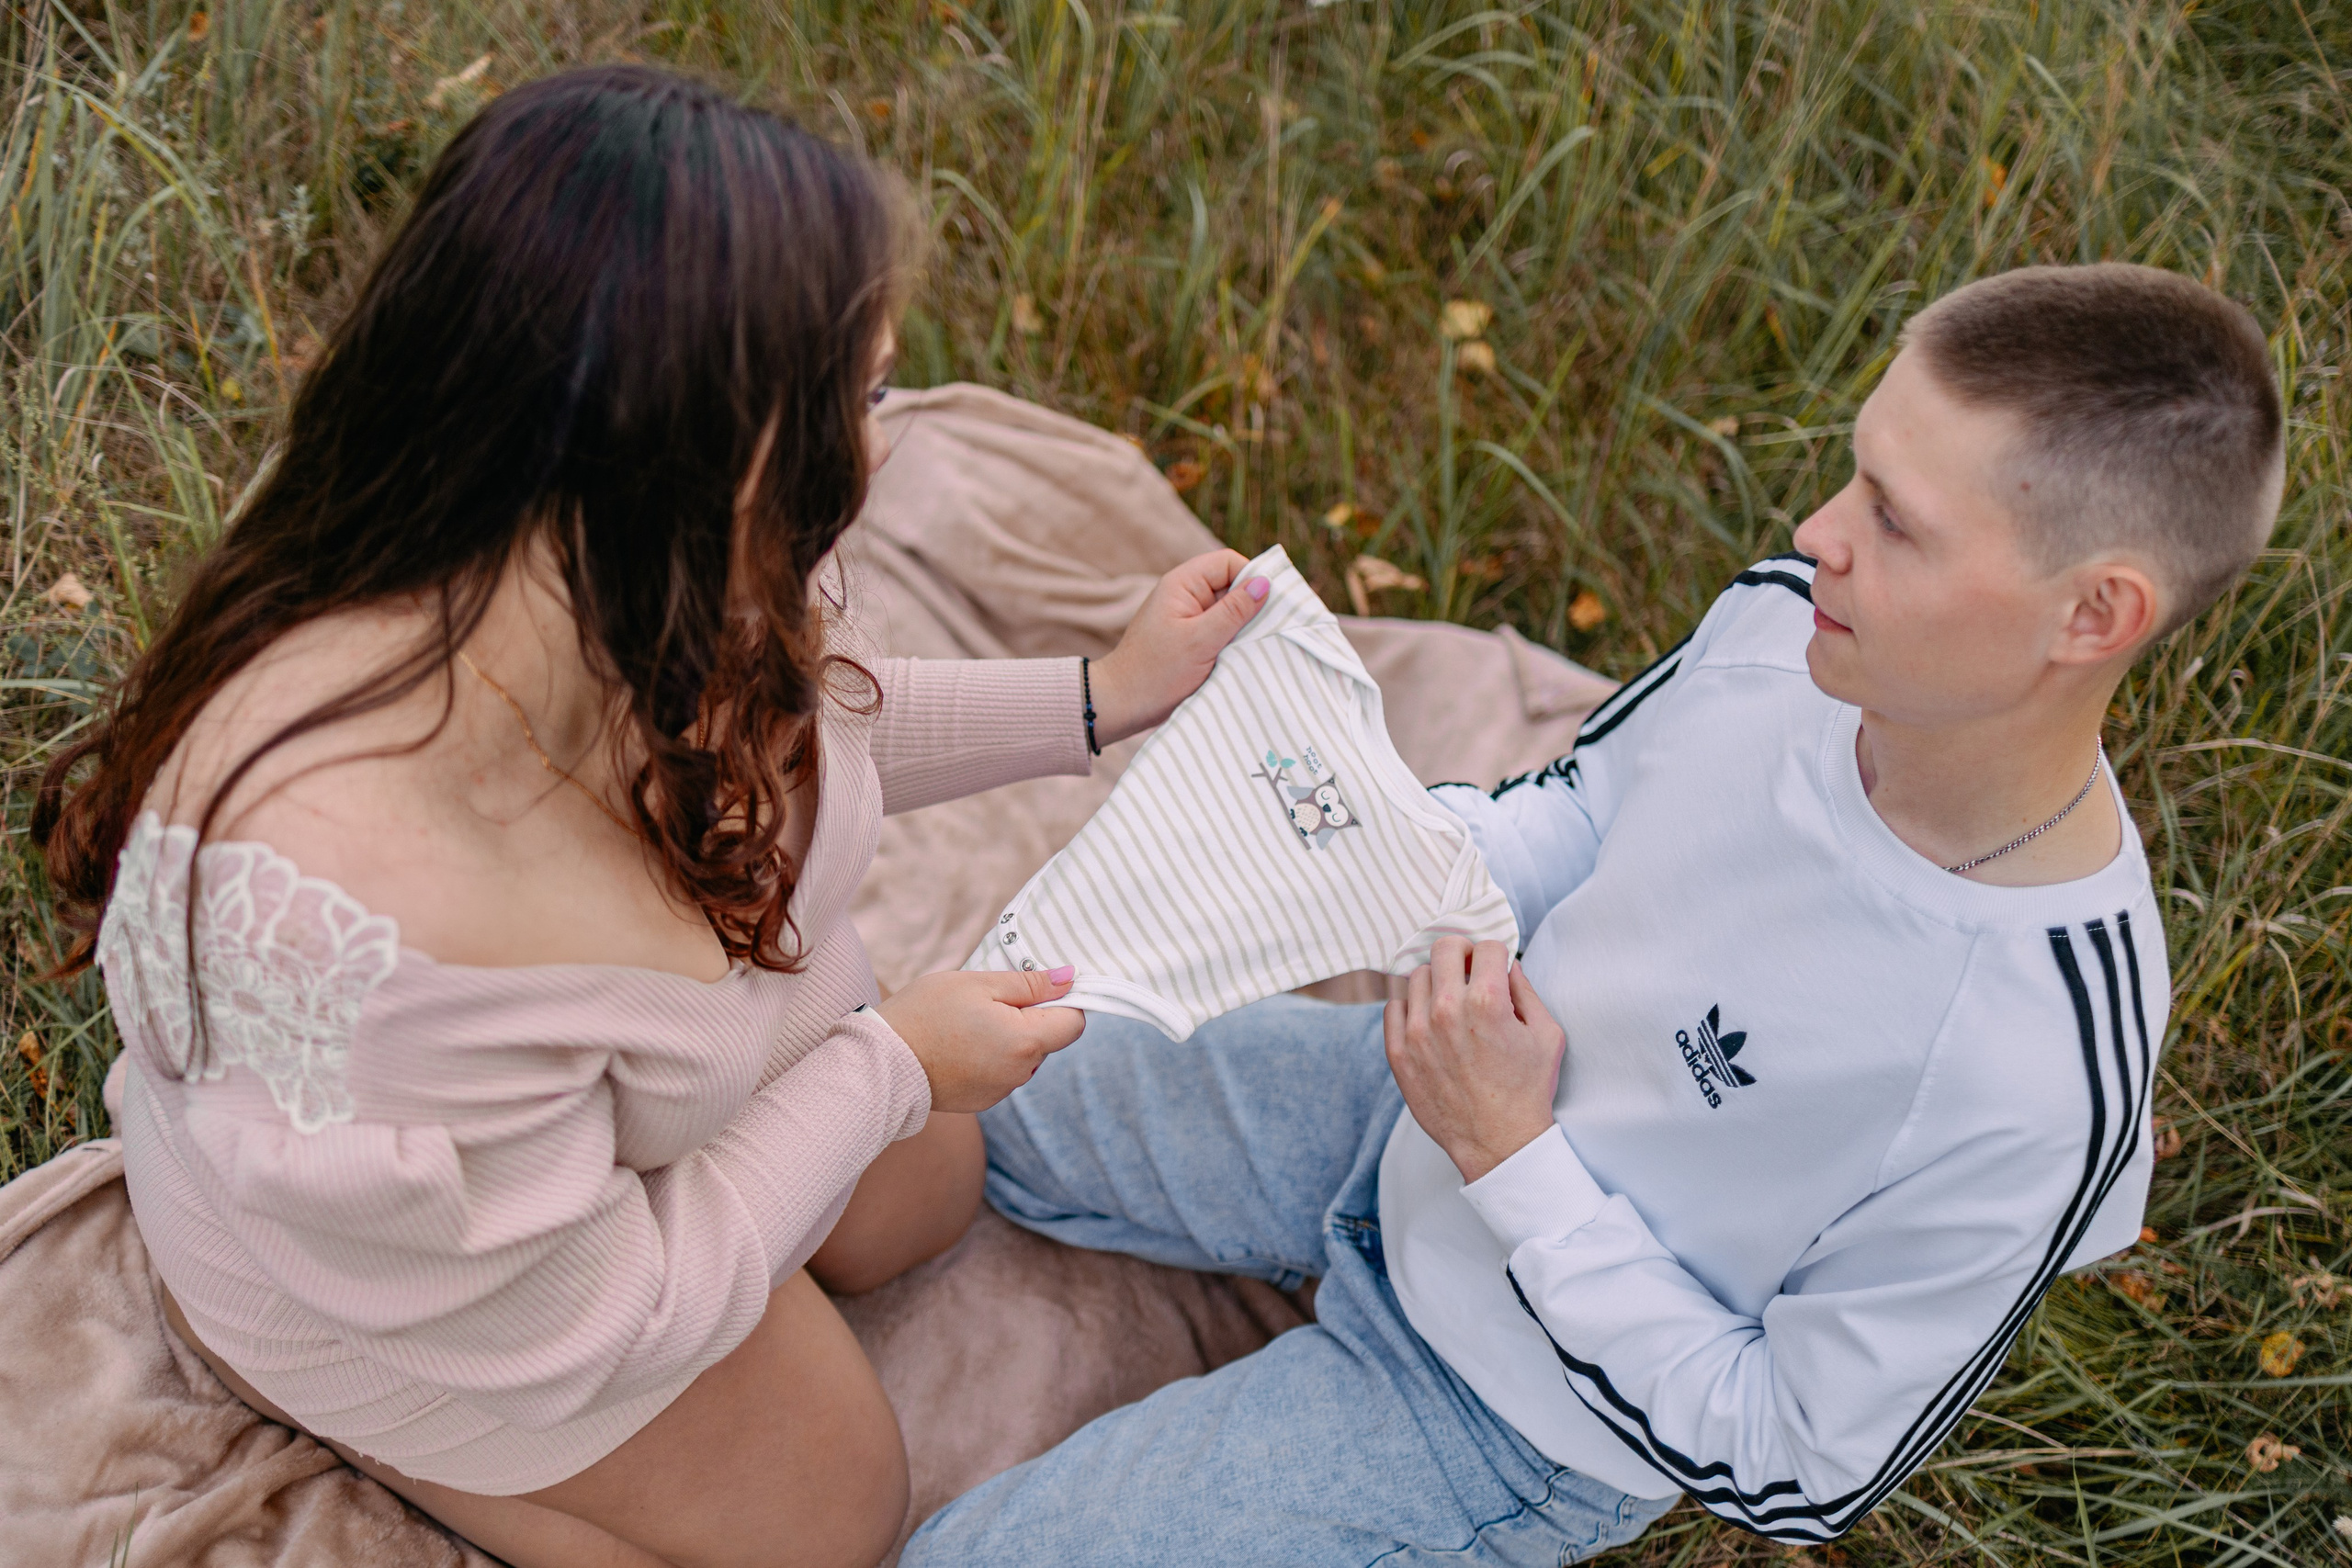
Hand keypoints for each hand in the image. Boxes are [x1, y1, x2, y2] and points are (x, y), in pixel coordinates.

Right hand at [875, 967, 1086, 1113]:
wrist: (881, 1062)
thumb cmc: (926, 1014)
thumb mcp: (978, 984)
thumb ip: (1029, 984)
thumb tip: (1069, 979)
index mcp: (1026, 1042)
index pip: (1074, 1022)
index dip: (1061, 1000)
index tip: (1033, 987)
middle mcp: (1020, 1073)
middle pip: (1047, 1039)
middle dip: (1028, 1017)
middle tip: (987, 1000)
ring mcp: (1001, 1090)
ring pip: (1023, 1056)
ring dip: (1008, 1037)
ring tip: (967, 1023)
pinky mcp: (982, 1101)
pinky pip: (1001, 1072)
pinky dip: (989, 1057)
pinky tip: (958, 1045)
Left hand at [1089, 549, 1268, 744]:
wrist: (1124, 704)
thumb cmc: (1157, 671)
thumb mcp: (1201, 640)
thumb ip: (1234, 611)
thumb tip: (1265, 583)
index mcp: (1183, 584)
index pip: (1229, 562)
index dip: (1252, 577)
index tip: (1271, 604)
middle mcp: (1187, 595)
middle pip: (1233, 585)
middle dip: (1252, 605)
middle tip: (1270, 629)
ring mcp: (1190, 618)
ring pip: (1230, 611)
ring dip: (1245, 627)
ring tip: (1257, 646)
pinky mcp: (1193, 639)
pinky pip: (1222, 631)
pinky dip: (1235, 641)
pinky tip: (1244, 656)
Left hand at [1384, 938, 1565, 1183]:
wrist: (1499, 1142)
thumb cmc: (1527, 1090)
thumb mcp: (1547, 1035)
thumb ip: (1527, 991)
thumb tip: (1508, 965)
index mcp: (1487, 1001)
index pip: (1486, 946)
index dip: (1497, 955)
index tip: (1496, 968)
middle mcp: (1447, 1010)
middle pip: (1445, 948)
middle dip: (1463, 954)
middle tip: (1471, 971)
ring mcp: (1417, 1031)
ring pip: (1417, 975)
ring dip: (1436, 981)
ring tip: (1451, 1002)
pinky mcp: (1399, 1053)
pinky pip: (1394, 1007)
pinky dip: (1411, 1007)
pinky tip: (1429, 1021)